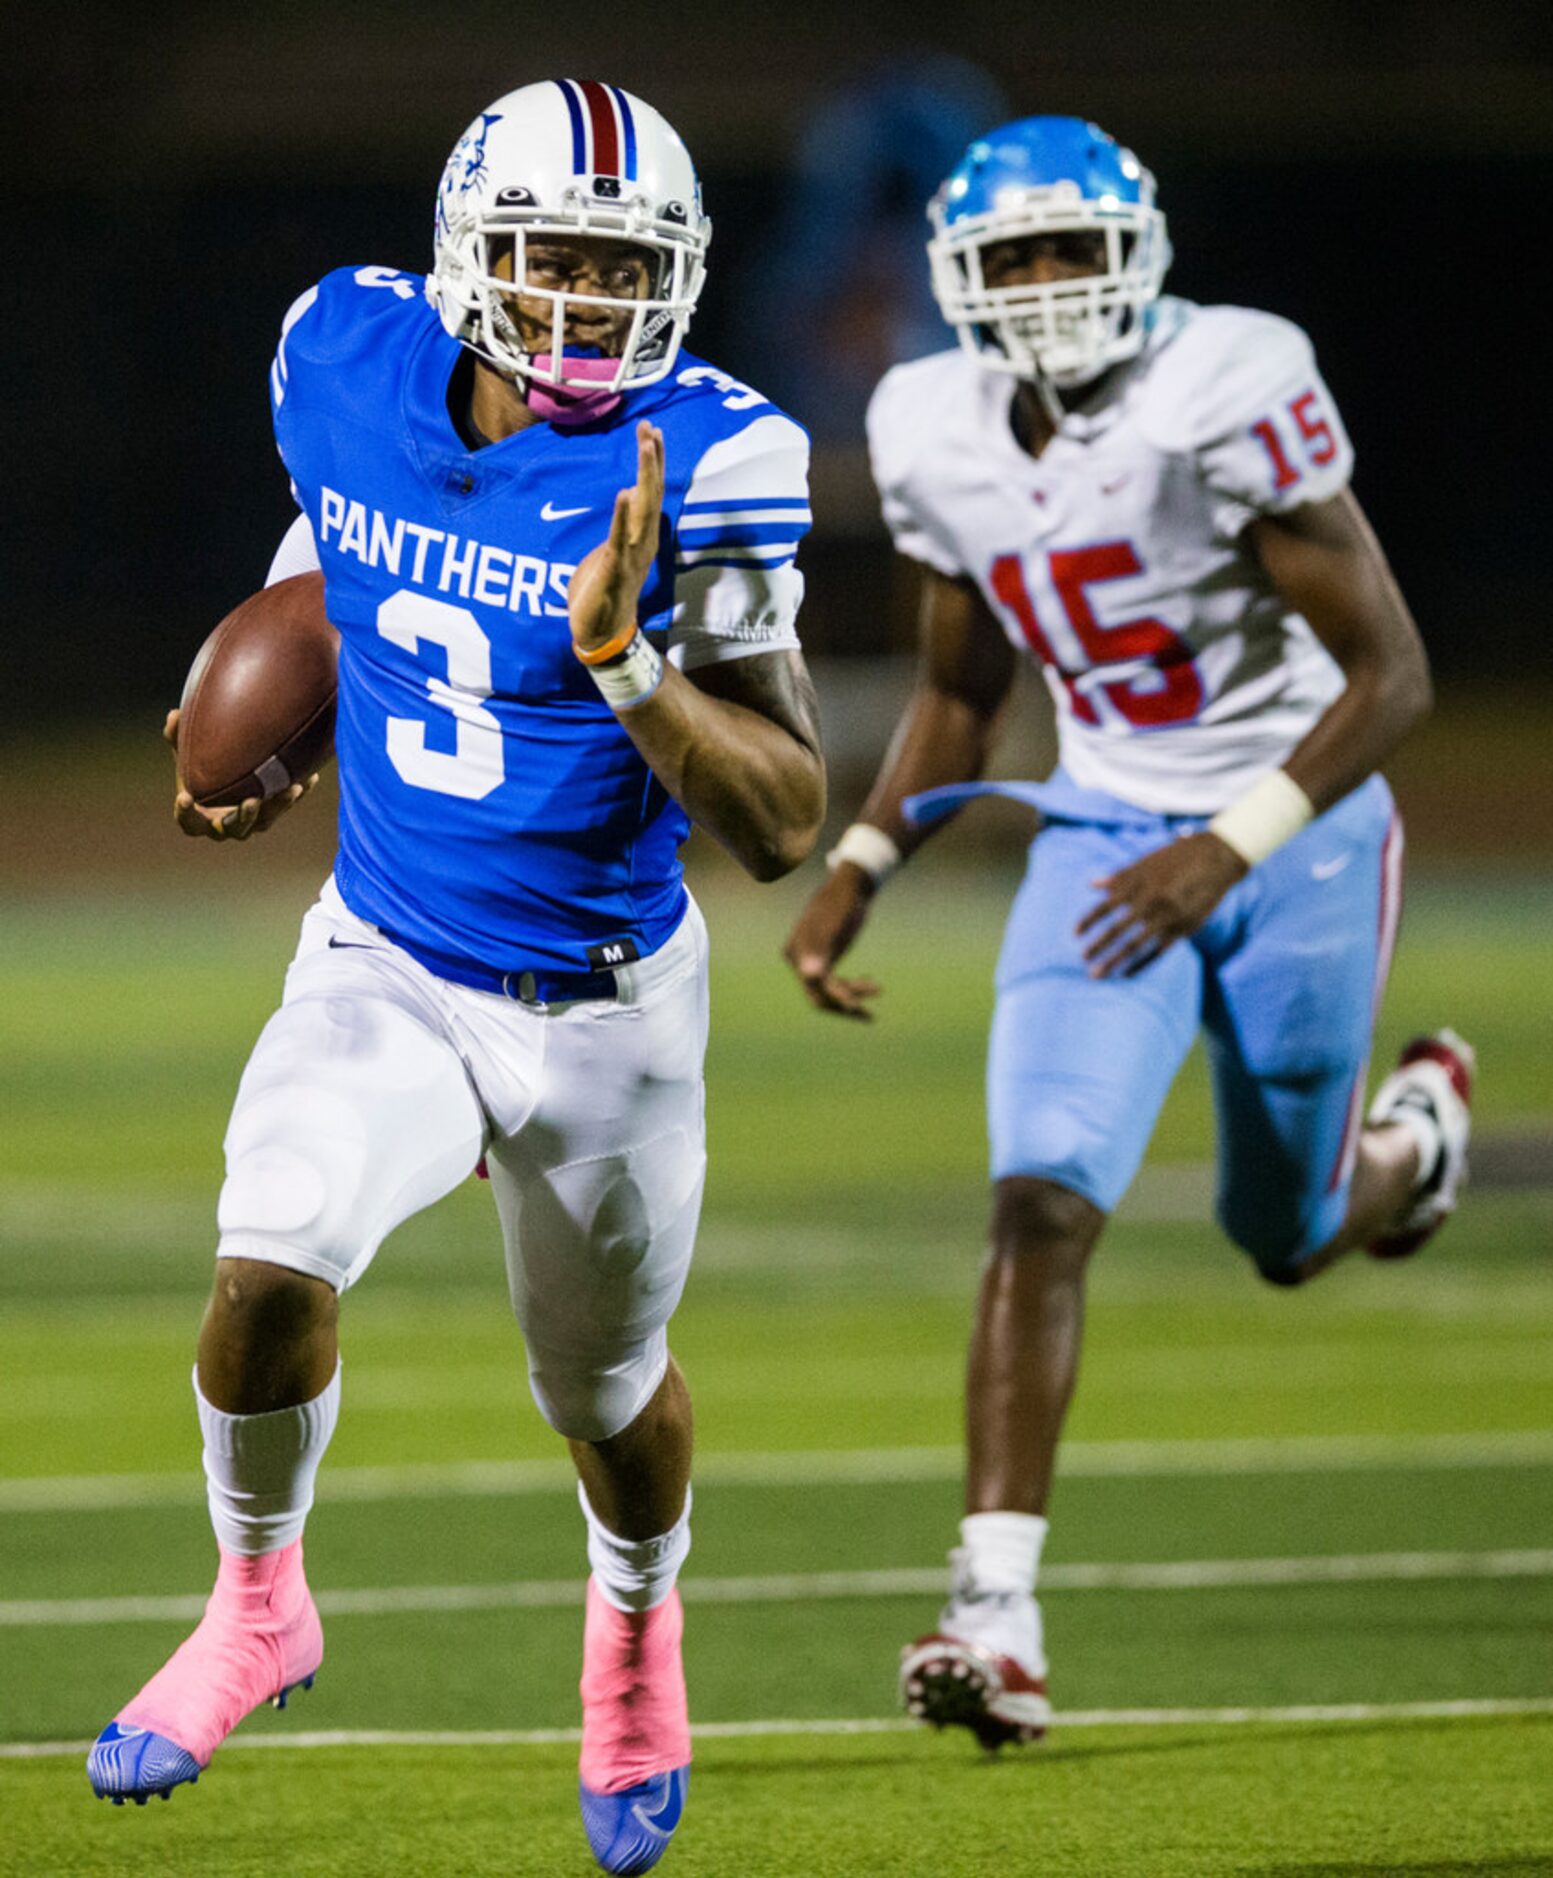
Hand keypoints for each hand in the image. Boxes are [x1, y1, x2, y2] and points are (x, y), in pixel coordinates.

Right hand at [164, 708, 318, 841]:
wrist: (223, 781)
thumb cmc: (198, 770)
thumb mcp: (186, 755)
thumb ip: (177, 738)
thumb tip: (174, 713)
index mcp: (199, 818)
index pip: (188, 824)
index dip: (185, 814)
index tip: (185, 796)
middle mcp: (225, 826)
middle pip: (235, 829)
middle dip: (244, 817)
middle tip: (252, 801)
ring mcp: (249, 824)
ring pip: (264, 822)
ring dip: (278, 806)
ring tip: (293, 788)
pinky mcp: (269, 814)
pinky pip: (284, 806)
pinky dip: (297, 793)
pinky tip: (311, 776)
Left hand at [567, 421, 664, 656]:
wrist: (601, 634)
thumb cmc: (603, 593)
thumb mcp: (612, 551)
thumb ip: (621, 526)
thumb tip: (628, 499)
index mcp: (640, 537)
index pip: (649, 492)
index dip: (652, 462)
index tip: (651, 432)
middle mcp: (642, 542)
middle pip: (651, 494)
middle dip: (651, 460)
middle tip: (650, 428)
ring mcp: (631, 554)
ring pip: (642, 509)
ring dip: (645, 476)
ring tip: (646, 446)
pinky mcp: (615, 568)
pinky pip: (619, 537)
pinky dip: (621, 515)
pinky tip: (624, 491)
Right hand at [783, 864, 882, 1019]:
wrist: (850, 887)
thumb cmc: (841, 902)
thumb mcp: (833, 925)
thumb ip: (821, 950)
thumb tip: (809, 976)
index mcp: (796, 951)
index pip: (812, 984)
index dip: (833, 997)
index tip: (855, 1006)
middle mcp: (799, 959)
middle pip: (817, 993)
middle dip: (842, 1002)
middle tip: (866, 1014)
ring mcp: (812, 960)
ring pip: (828, 990)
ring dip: (851, 996)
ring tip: (877, 992)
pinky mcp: (825, 959)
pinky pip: (835, 982)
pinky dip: (852, 987)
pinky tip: (872, 985)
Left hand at [1077, 831, 1247, 977]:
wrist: (1216, 858)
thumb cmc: (1177, 858)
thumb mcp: (1146, 862)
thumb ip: (1119, 877)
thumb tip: (1092, 885)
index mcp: (1138, 883)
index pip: (1106, 906)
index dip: (1089, 921)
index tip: (1076, 934)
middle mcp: (1151, 901)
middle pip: (1117, 929)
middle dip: (1098, 946)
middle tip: (1083, 959)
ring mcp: (1168, 917)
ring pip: (1135, 944)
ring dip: (1114, 961)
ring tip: (1098, 974)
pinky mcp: (1184, 928)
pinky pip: (1157, 952)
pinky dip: (1141, 964)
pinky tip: (1127, 974)